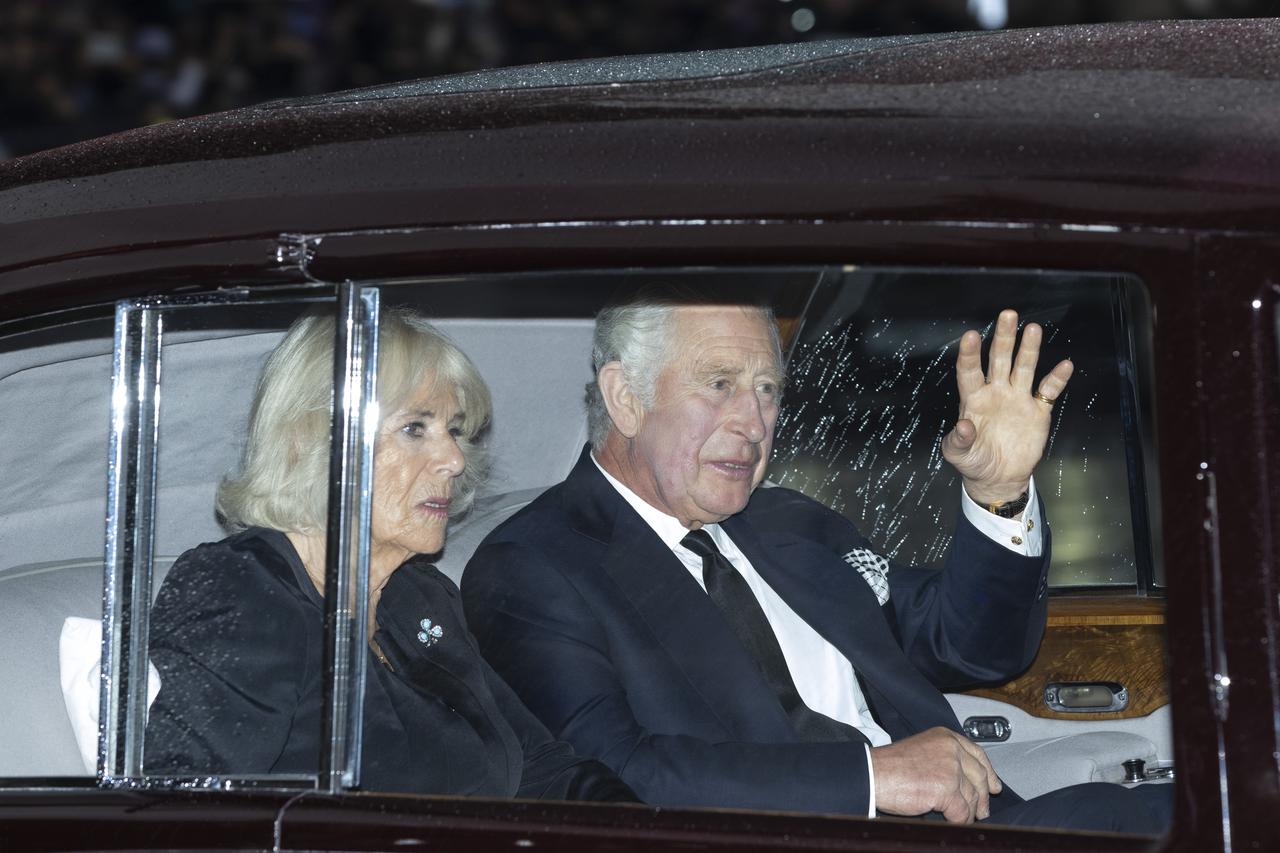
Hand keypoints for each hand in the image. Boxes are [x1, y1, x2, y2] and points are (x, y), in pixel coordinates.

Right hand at [870, 727, 1001, 822]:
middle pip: (980, 776)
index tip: (994, 785)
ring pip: (972, 797)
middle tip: (982, 810)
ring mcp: (951, 769)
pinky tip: (953, 822)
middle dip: (983, 797)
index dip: (989, 772)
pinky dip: (960, 820)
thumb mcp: (923, 750)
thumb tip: (964, 780)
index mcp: (945, 737)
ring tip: (962, 819)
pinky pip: (962, 812)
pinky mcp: (947, 789)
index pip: (978, 754)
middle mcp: (952, 749)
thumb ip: (945, 758)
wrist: (873, 774)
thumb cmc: (891, 765)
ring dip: (968, 812)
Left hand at [941, 309, 1073, 505]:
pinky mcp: (1037, 411)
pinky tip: (1064, 365)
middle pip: (999, 360)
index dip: (970, 354)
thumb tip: (964, 426)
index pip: (970, 371)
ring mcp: (1017, 399)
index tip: (972, 335)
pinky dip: (1057, 378)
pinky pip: (1048, 391)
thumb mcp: (958, 454)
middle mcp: (996, 393)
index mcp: (973, 399)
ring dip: (1028, 349)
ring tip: (1033, 329)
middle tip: (1008, 315)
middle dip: (1004, 338)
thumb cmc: (973, 462)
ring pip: (1024, 368)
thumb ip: (959, 440)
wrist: (998, 477)